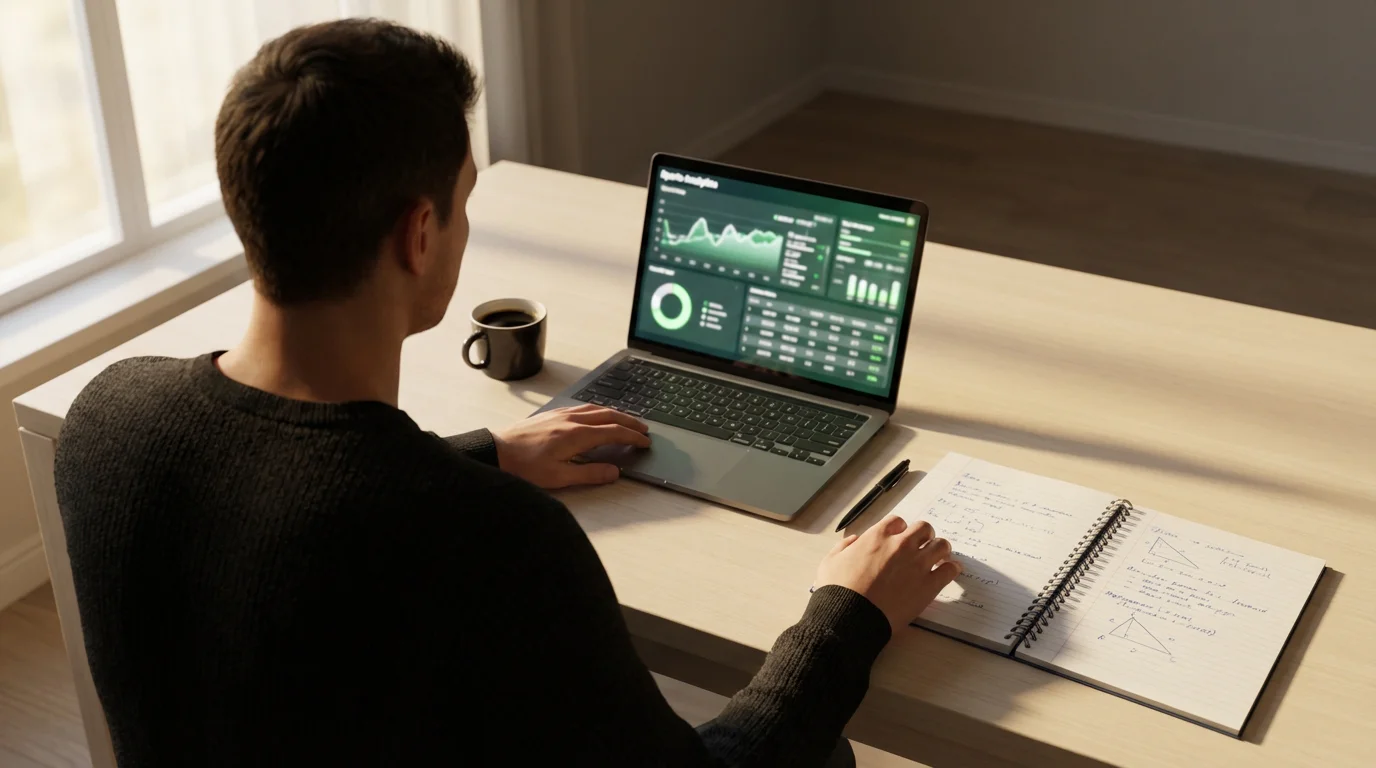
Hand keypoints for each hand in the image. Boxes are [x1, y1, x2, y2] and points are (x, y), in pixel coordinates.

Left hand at [492, 404, 650, 488]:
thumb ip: (590, 474)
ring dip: (616, 414)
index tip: (645, 442)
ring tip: (627, 421)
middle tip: (644, 429)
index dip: (632, 437)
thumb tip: (614, 471)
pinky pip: (583, 407)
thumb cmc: (525, 466)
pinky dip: (599, 410)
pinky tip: (598, 415)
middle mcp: (572, 420)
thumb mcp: (560, 477)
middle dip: (629, 422)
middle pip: (609, 416)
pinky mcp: (552, 414)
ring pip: (597, 408)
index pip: (614, 432)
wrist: (497, 452)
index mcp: (577, 435)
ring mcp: (561, 414)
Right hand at [814, 515, 961, 633]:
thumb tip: (854, 541)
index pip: (898, 521)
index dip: (899, 529)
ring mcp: (917, 564)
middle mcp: (900, 546)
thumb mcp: (830, 561)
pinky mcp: (928, 586)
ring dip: (940, 549)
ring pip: (941, 545)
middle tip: (922, 545)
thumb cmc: (837, 591)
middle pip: (924, 528)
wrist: (850, 617)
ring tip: (940, 557)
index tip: (899, 537)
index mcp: (877, 537)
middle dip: (924, 535)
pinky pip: (950, 570)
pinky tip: (950, 571)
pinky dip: (951, 569)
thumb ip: (843, 546)